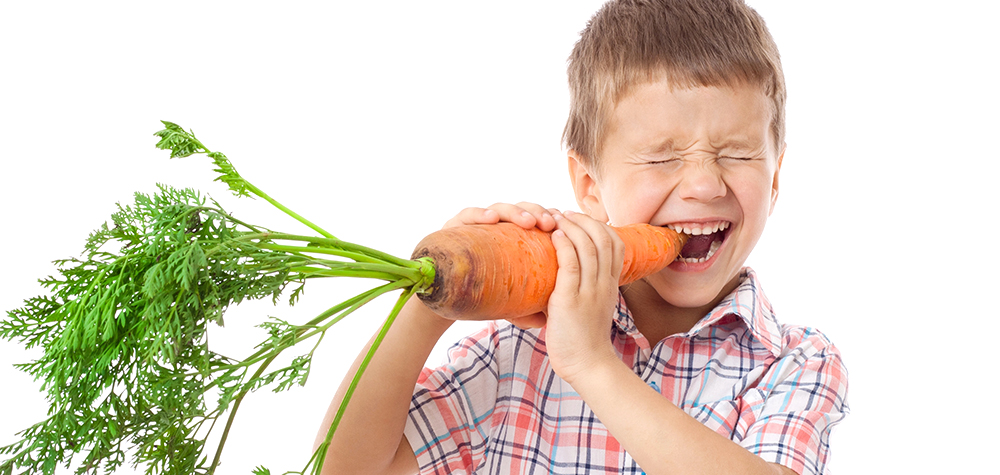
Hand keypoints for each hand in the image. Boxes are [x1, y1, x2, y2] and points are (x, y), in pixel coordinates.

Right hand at [440, 202, 560, 329]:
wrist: (442, 296)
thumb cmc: (478, 292)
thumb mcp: (505, 300)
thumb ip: (524, 307)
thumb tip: (544, 321)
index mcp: (514, 238)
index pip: (536, 220)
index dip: (551, 220)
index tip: (563, 228)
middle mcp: (497, 227)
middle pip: (522, 209)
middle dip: (538, 212)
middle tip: (549, 224)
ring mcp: (475, 224)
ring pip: (499, 208)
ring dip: (515, 212)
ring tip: (527, 222)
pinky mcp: (454, 226)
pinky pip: (468, 214)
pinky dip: (480, 214)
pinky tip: (491, 219)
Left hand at [544, 210, 623, 383]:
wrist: (588, 365)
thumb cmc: (583, 338)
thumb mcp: (590, 307)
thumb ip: (582, 288)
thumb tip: (561, 273)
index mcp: (610, 285)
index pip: (614, 244)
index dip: (598, 225)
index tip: (578, 218)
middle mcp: (603, 284)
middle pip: (602, 239)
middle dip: (582, 220)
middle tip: (563, 212)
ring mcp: (589, 292)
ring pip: (587, 247)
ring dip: (571, 227)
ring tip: (554, 216)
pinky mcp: (570, 301)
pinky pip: (570, 265)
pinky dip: (563, 246)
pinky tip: (555, 235)